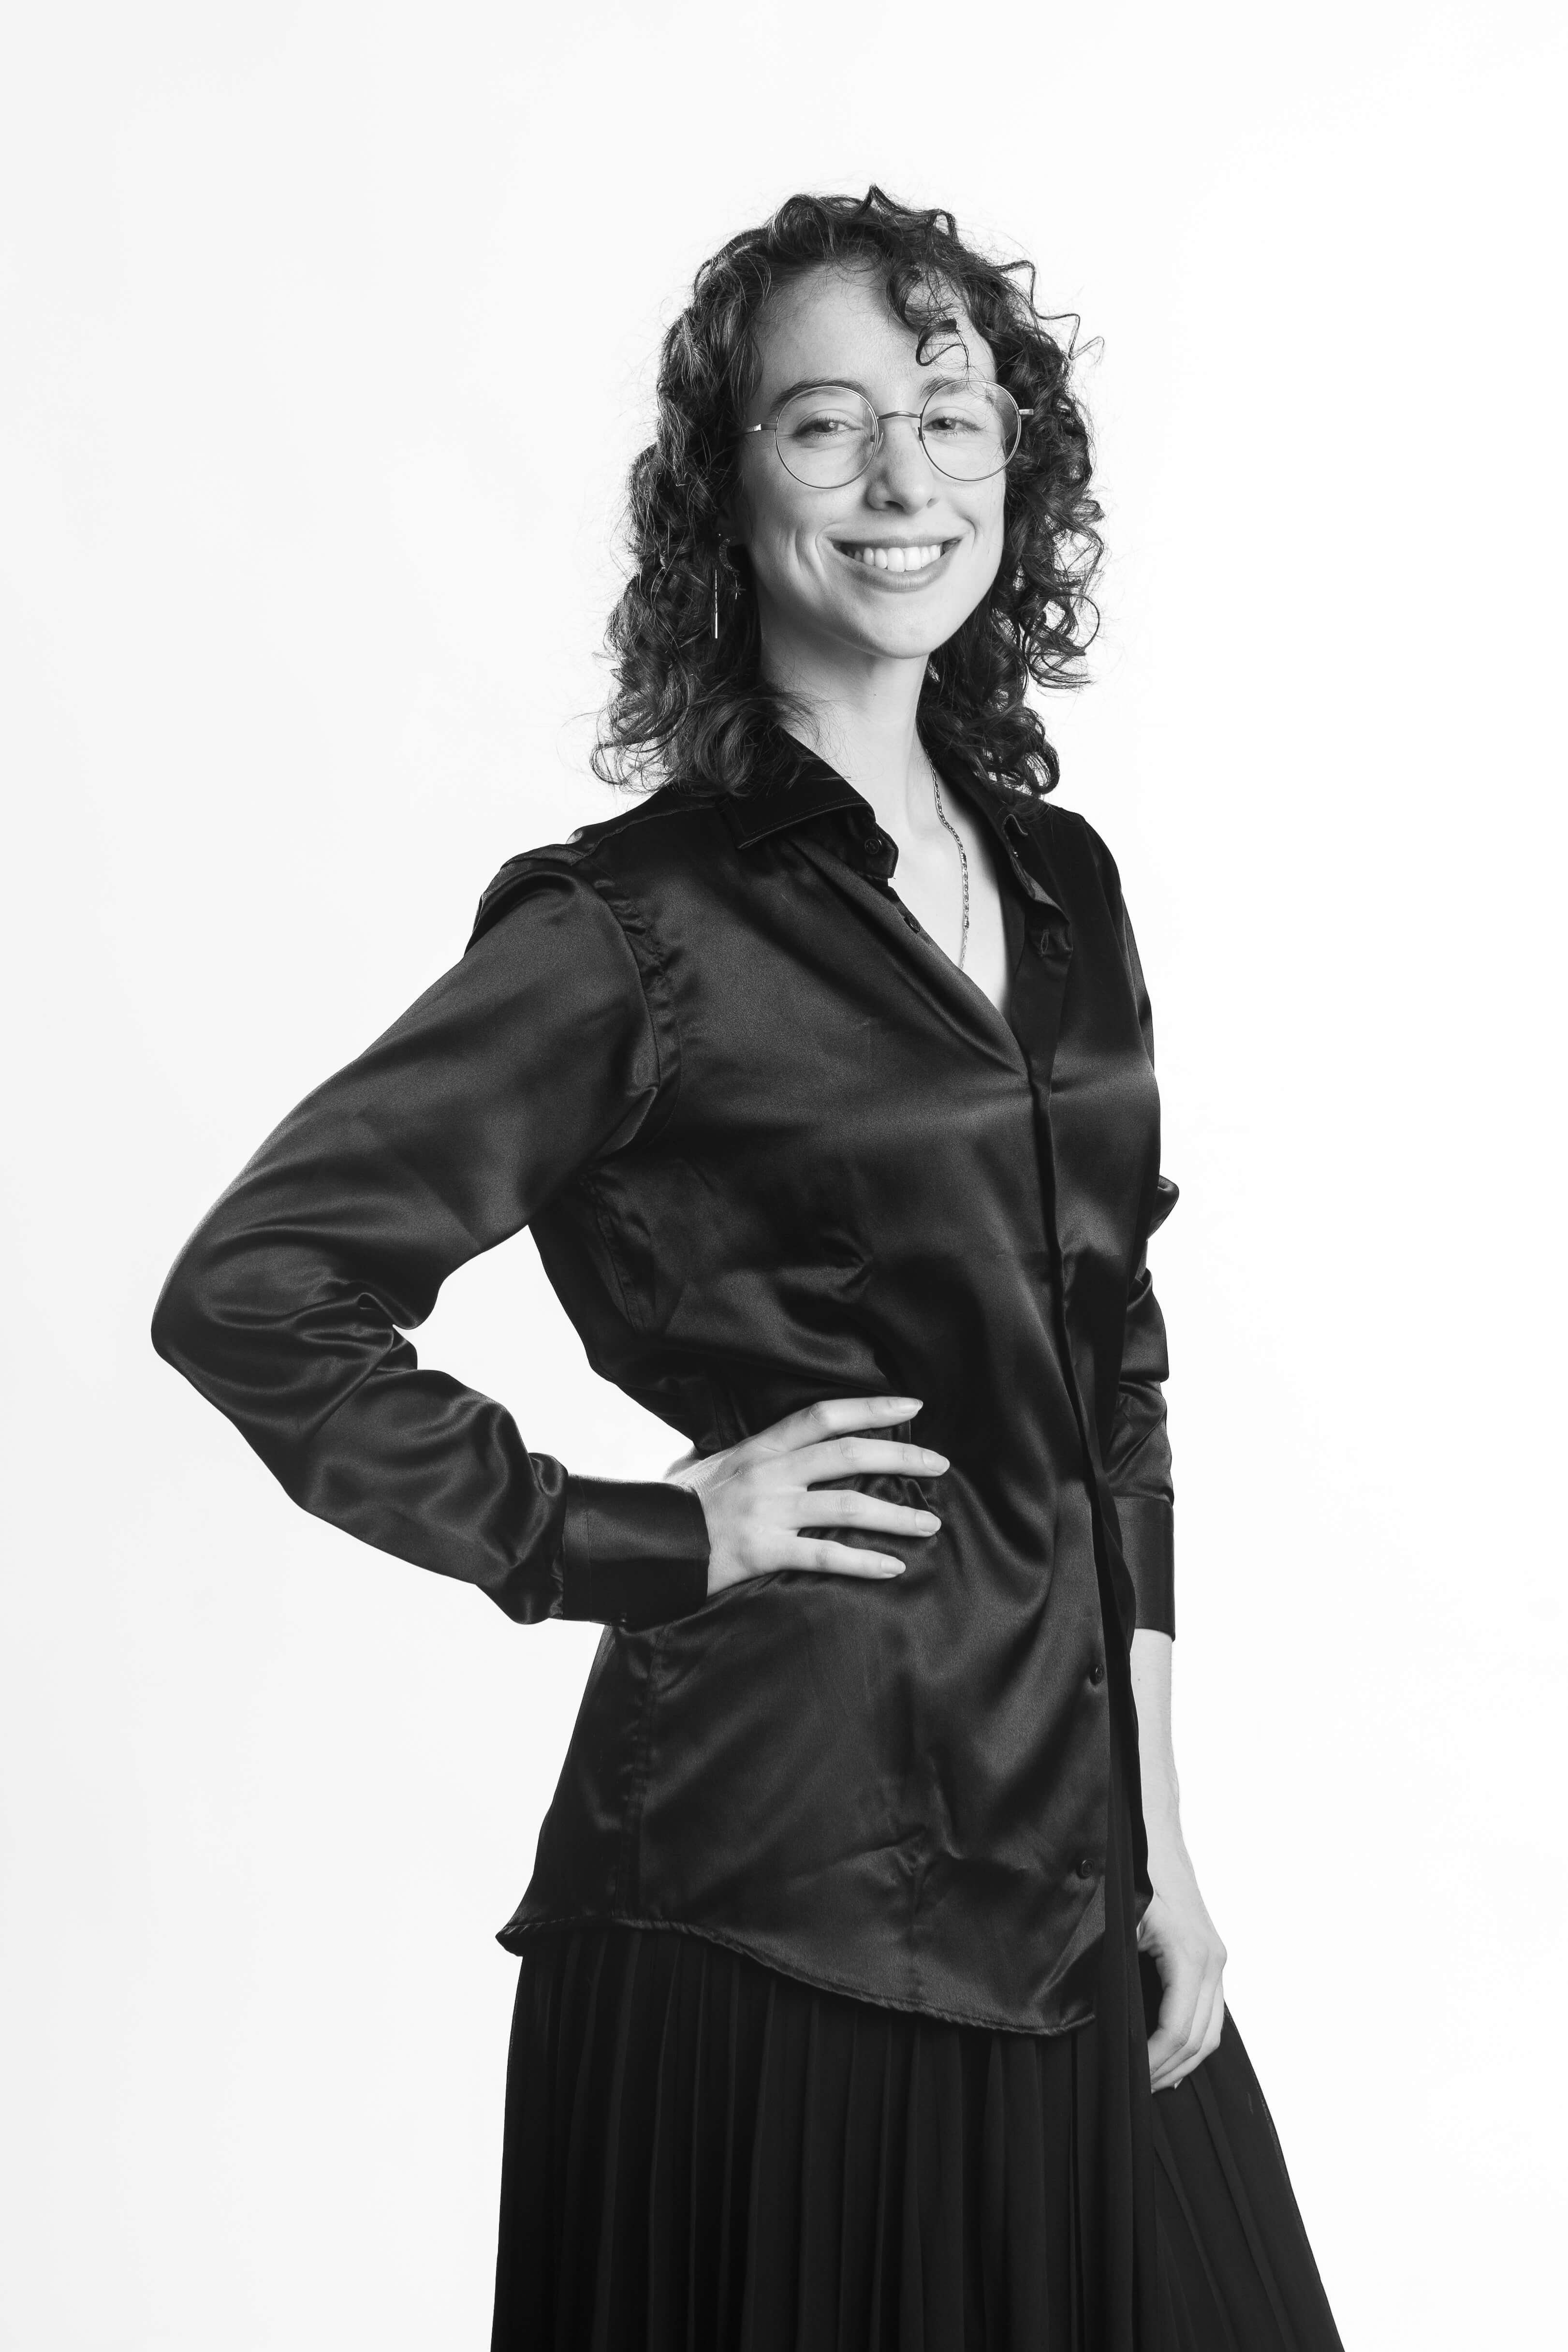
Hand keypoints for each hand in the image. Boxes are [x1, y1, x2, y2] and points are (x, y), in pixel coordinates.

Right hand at [663, 1395, 947, 1597]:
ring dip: (896, 1514)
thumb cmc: (673, 1505)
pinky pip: (824, 1554)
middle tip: (941, 1463)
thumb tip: (739, 1449)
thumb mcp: (704, 1466)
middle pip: (848, 1453)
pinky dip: (863, 1561)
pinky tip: (894, 1567)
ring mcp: (768, 1511)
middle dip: (901, 1456)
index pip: (823, 1416)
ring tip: (930, 1523)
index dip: (870, 1408)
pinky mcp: (763, 1551)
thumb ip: (734, 1456)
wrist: (642, 1540)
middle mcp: (769, 1472)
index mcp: (759, 1447)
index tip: (912, 1407)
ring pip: (846, 1504)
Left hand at [1137, 1831, 1227, 2093]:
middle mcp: (1212, 1961)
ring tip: (1149, 2082)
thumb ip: (1115, 1970)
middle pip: (1200, 2039)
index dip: (1153, 2061)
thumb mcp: (1118, 1922)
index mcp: (1191, 1956)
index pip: (1178, 2029)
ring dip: (1183, 2061)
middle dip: (1168, 2070)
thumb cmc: (1131, 1872)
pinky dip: (1192, 2040)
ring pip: (1211, 2030)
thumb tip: (1101, 2021)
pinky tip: (1171, 2057)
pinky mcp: (1210, 1956)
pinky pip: (1209, 2012)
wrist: (1152, 1834)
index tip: (1127, 2079)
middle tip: (1133, 2091)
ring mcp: (1215, 1959)